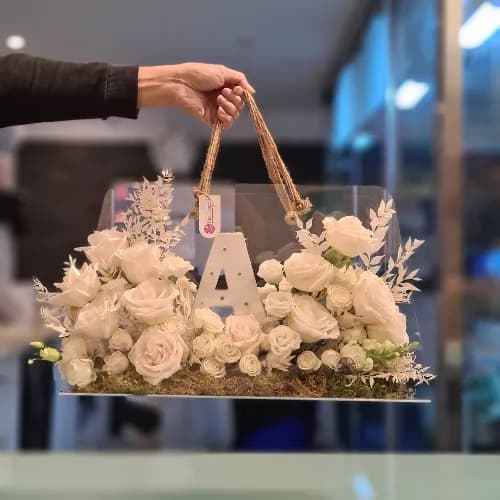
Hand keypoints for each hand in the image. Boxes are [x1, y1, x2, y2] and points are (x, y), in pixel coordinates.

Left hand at [137, 63, 254, 127]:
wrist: (180, 84)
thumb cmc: (197, 74)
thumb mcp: (222, 71)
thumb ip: (239, 79)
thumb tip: (252, 91)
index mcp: (225, 86)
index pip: (242, 94)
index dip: (242, 93)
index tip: (237, 88)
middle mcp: (222, 98)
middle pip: (240, 105)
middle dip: (235, 99)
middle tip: (222, 92)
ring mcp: (217, 110)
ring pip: (234, 114)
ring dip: (230, 107)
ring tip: (218, 99)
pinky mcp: (211, 119)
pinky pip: (226, 124)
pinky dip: (227, 119)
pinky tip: (220, 111)